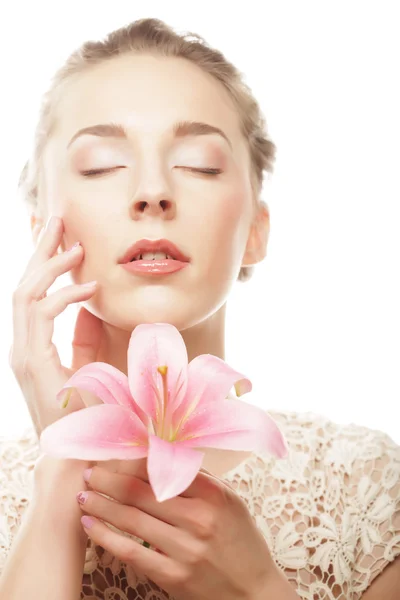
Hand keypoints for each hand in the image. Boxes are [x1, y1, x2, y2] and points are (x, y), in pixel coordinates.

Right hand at [9, 215, 104, 438]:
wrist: (77, 453)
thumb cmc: (87, 415)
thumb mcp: (89, 366)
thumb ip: (87, 337)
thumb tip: (94, 305)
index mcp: (33, 346)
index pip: (32, 293)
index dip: (43, 262)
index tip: (61, 237)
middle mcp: (22, 346)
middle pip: (24, 284)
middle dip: (40, 250)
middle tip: (58, 219)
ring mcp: (23, 353)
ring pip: (26, 294)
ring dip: (49, 265)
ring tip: (74, 244)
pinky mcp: (32, 361)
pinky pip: (42, 315)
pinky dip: (65, 296)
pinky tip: (90, 287)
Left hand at [76, 461, 277, 599]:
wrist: (254, 592)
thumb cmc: (242, 542)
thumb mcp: (230, 501)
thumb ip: (199, 480)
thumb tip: (163, 457)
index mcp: (213, 495)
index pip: (164, 468)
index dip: (133, 460)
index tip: (115, 455)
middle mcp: (199, 519)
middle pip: (141, 491)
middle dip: (109, 479)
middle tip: (90, 472)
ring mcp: (185, 549)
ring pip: (132, 519)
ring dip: (102, 504)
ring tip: (84, 495)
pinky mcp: (174, 576)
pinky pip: (132, 552)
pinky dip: (106, 537)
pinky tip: (90, 526)